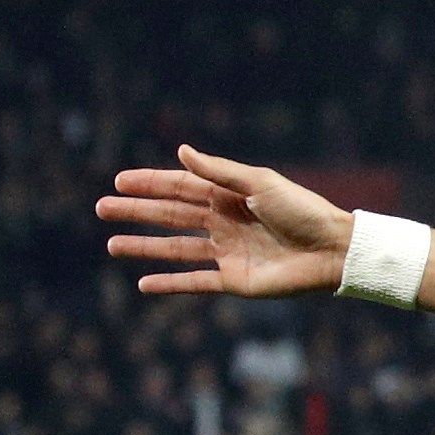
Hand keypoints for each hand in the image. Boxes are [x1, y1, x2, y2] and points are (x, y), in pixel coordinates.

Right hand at [99, 147, 353, 299]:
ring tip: (112, 244)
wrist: (333, 250)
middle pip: (170, 216)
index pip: (180, 187)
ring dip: (144, 247)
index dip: (150, 184)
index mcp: (229, 196)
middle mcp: (223, 223)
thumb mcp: (260, 183)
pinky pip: (195, 282)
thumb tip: (181, 151)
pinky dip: (170, 284)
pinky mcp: (235, 280)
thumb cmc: (303, 211)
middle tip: (102, 208)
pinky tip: (143, 284)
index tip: (119, 181)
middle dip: (136, 212)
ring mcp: (227, 252)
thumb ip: (219, 172)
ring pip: (175, 248)